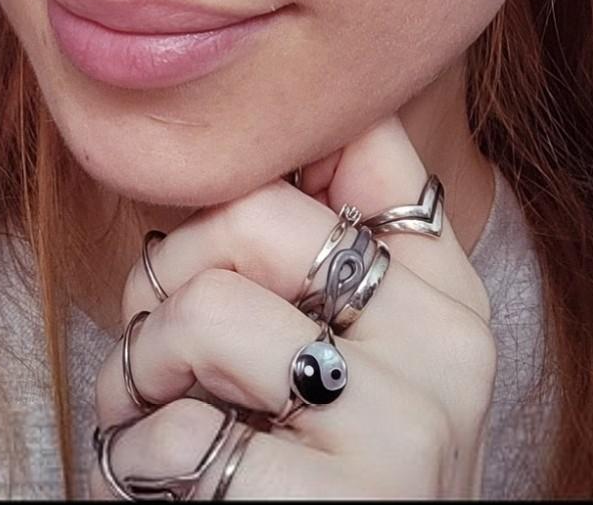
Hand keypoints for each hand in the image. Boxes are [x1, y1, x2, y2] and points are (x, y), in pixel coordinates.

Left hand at [90, 116, 496, 498]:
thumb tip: (304, 124)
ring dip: (140, 370)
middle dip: (168, 274)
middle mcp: (449, 355)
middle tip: (162, 344)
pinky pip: (180, 428)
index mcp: (452, 301)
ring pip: (206, 308)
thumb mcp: (350, 356)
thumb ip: (338, 244)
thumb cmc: (308, 476)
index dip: (261, 160)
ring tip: (156, 415)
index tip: (228, 231)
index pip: (365, 138)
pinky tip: (172, 488)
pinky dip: (140, 459)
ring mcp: (403, 434)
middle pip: (255, 212)